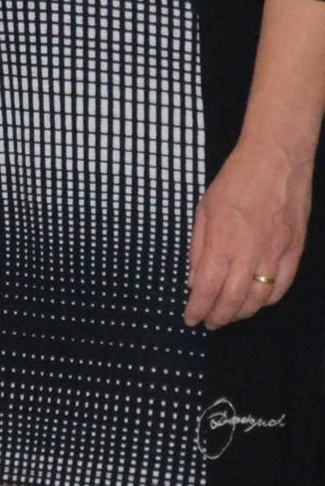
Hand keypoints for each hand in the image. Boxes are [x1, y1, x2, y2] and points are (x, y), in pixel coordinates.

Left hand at [187, 138, 311, 328]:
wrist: (275, 162)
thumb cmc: (234, 182)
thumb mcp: (203, 211)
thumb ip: (198, 249)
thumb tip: (194, 281)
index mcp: (222, 240)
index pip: (207, 287)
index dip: (198, 308)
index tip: (190, 319)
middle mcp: (250, 252)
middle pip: (233, 299)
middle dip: (218, 317)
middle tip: (209, 323)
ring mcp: (276, 253)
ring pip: (259, 299)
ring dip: (241, 313)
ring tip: (228, 316)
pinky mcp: (295, 251)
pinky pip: (282, 287)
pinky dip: (267, 300)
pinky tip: (255, 302)